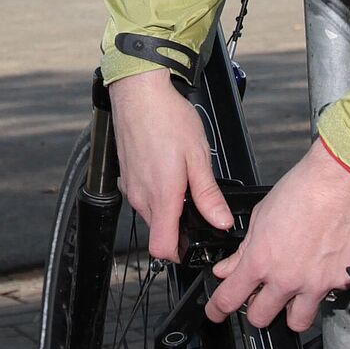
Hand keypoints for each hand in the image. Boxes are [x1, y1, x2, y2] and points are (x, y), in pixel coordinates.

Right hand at [108, 70, 231, 262]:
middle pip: (160, 233)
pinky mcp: (128, 177)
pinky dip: (158, 194)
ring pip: (152, 215)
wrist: (139, 93)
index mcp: (162, 196)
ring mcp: (132, 188)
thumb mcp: (199, 157)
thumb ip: (209, 195)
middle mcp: (142, 197)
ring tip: (186, 182)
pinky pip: (144, 197)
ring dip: (169, 209)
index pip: (163, 249)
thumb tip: (221, 222)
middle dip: (180, 227)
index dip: (180, 255)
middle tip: (199, 205)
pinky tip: (170, 170)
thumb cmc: (167, 118)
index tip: (195, 244)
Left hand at [206, 144, 349, 331]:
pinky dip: (324, 288)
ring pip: (298, 322)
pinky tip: (323, 269)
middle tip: (260, 300)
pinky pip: (330, 297)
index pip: (229, 299)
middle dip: (257, 311)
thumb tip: (228, 268)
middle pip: (261, 318)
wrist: (341, 180)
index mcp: (261, 261)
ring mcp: (316, 284)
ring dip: (291, 312)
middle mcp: (287, 278)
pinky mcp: (343, 281)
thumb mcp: (261, 216)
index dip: (218, 309)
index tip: (216, 312)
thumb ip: (244, 250)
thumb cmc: (303, 189)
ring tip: (293, 295)